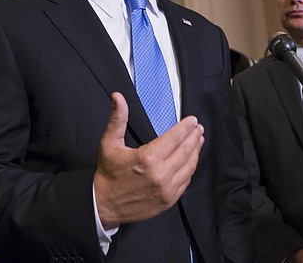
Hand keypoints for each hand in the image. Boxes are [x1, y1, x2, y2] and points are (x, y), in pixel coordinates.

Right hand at [93, 92, 203, 228]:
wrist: (104, 205)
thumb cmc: (108, 174)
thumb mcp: (109, 143)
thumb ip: (118, 119)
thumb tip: (118, 98)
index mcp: (147, 158)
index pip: (175, 138)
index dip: (186, 127)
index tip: (192, 120)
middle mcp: (160, 174)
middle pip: (186, 151)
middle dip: (194, 137)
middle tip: (198, 128)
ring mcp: (167, 189)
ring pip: (189, 166)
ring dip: (196, 152)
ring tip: (198, 141)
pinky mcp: (169, 200)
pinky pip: (186, 182)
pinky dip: (190, 169)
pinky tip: (191, 161)